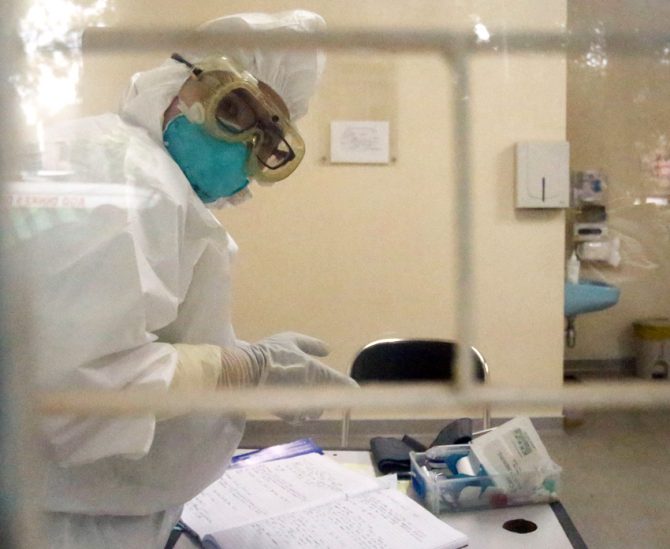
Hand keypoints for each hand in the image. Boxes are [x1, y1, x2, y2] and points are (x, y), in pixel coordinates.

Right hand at [242, 332, 357, 422]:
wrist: (246, 373)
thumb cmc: (270, 353)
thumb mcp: (291, 340)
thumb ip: (312, 345)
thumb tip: (328, 350)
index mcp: (317, 372)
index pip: (343, 384)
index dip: (351, 387)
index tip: (356, 389)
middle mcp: (313, 392)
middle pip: (330, 400)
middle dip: (327, 395)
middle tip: (320, 387)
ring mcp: (301, 405)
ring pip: (316, 410)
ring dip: (314, 404)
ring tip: (303, 394)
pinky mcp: (288, 415)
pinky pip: (301, 416)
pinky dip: (299, 410)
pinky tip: (291, 400)